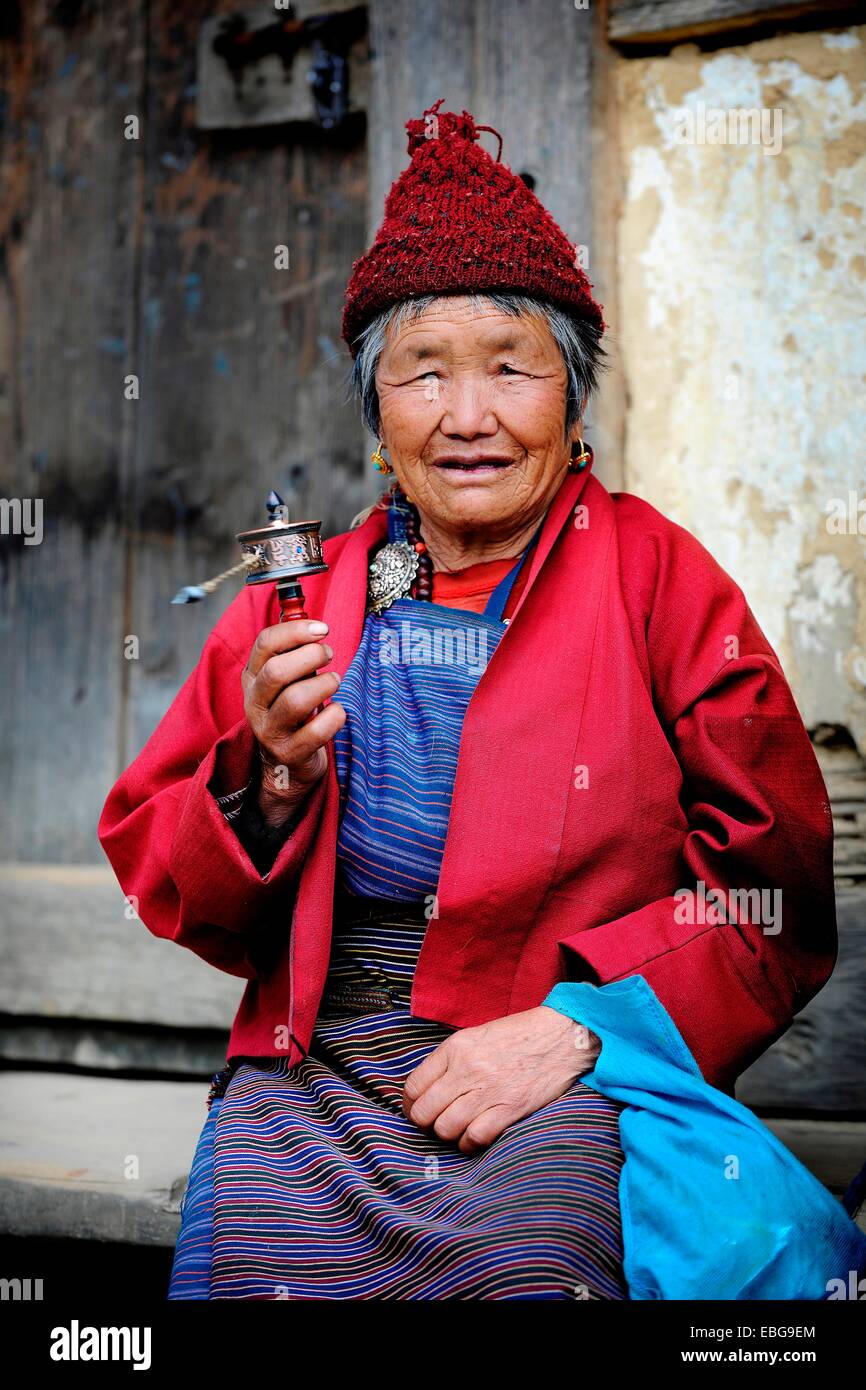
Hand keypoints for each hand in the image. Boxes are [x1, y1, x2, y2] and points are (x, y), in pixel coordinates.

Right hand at [241, 619, 345, 826]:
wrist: (285, 764)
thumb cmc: (291, 710)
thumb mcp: (285, 679)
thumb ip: (292, 649)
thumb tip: (306, 616)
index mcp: (252, 678)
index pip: (265, 644)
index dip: (296, 631)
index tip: (322, 629)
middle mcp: (255, 703)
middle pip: (276, 671)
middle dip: (311, 657)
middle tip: (329, 656)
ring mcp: (270, 730)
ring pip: (295, 700)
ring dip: (324, 684)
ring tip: (334, 681)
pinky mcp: (289, 752)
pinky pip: (315, 731)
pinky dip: (334, 716)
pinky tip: (337, 711)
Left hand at [402, 1006, 601, 1155]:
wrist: (562, 1036)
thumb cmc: (520, 1036)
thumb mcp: (477, 1036)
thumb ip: (451, 1061)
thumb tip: (428, 1090)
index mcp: (456, 1048)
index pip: (414, 1086)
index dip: (410, 1105)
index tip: (417, 1111)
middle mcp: (467, 1069)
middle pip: (424, 1112)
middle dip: (425, 1124)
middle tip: (436, 1124)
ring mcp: (487, 1090)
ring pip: (445, 1128)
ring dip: (448, 1135)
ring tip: (457, 1130)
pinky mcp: (509, 1109)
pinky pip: (474, 1137)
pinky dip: (469, 1143)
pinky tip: (474, 1137)